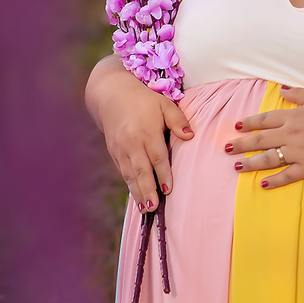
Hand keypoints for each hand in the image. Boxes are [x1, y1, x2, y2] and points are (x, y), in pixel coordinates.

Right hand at [96, 71, 193, 211]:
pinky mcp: (113, 152)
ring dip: (137, 192)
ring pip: (129, 174)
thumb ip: (178, 121)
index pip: (157, 157)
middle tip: (153, 207)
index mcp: (146, 131)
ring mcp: (120, 149)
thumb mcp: (165, 104)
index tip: (169, 190)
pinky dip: (129, 184)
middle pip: (140, 170)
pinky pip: (122, 171)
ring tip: (145, 208)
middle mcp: (131, 143)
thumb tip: (191, 136)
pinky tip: (137, 195)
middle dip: (147, 190)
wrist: (112, 94)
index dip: (163, 174)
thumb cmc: (143, 99)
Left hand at [224, 87, 303, 189]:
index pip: (265, 120)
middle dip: (241, 144)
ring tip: (236, 167)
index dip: (249, 123)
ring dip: (250, 163)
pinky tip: (262, 184)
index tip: (236, 127)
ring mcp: (298, 152)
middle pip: (260, 140)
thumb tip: (281, 90)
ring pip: (268, 159)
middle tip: (226, 148)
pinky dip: (274, 180)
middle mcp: (291, 134)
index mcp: (293, 116)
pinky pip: (287, 175)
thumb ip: (298, 93)